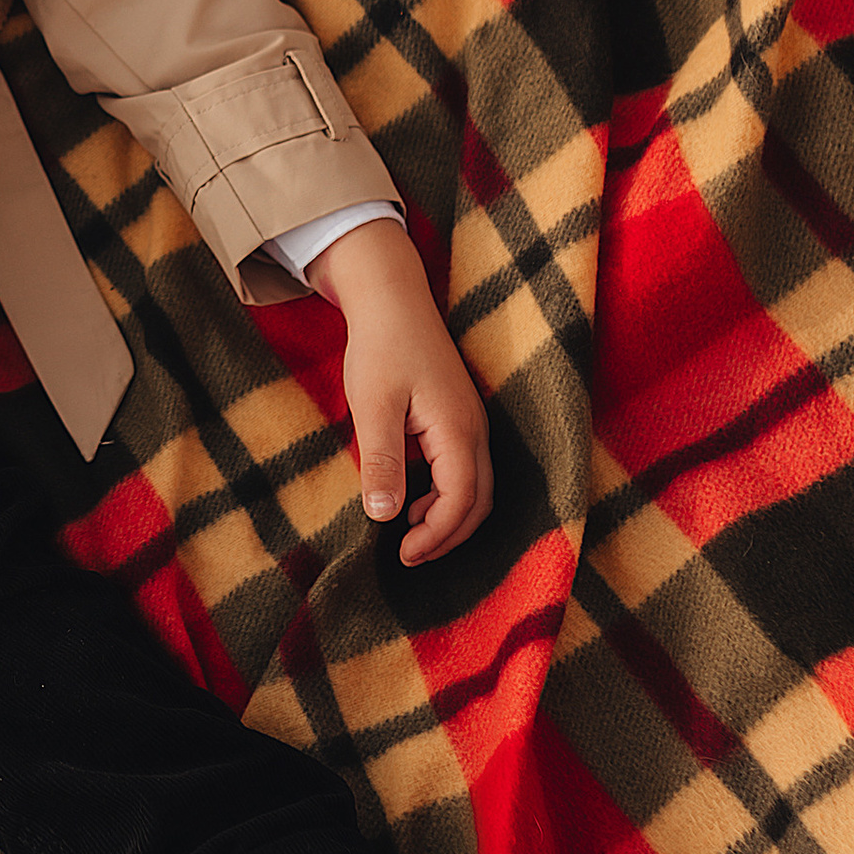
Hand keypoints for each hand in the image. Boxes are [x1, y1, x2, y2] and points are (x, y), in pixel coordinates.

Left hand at [303, 217, 491, 565]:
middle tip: (408, 555)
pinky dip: (447, 494)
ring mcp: (471, 422)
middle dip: (448, 535)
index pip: (461, 500)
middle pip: (479, 501)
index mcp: (458, 430)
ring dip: (449, 516)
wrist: (392, 299)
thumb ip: (383, 463)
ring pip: (477, 486)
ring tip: (407, 529)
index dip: (436, 536)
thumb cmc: (382, 348)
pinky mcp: (460, 417)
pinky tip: (412, 495)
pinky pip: (466, 468)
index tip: (403, 554)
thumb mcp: (374, 408)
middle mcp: (475, 429)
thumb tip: (384, 516)